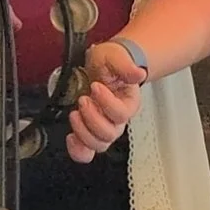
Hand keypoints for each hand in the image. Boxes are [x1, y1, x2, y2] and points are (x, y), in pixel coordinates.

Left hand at [66, 39, 147, 162]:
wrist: (103, 66)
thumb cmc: (109, 63)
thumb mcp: (115, 57)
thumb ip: (126, 65)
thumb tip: (138, 72)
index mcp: (128, 103)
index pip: (122, 113)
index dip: (107, 103)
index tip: (95, 86)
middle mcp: (117, 120)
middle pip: (110, 134)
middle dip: (92, 118)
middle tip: (83, 99)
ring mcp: (103, 127)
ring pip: (99, 145)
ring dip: (83, 132)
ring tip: (74, 114)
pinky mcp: (89, 132)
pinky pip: (86, 152)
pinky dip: (77, 150)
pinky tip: (71, 137)